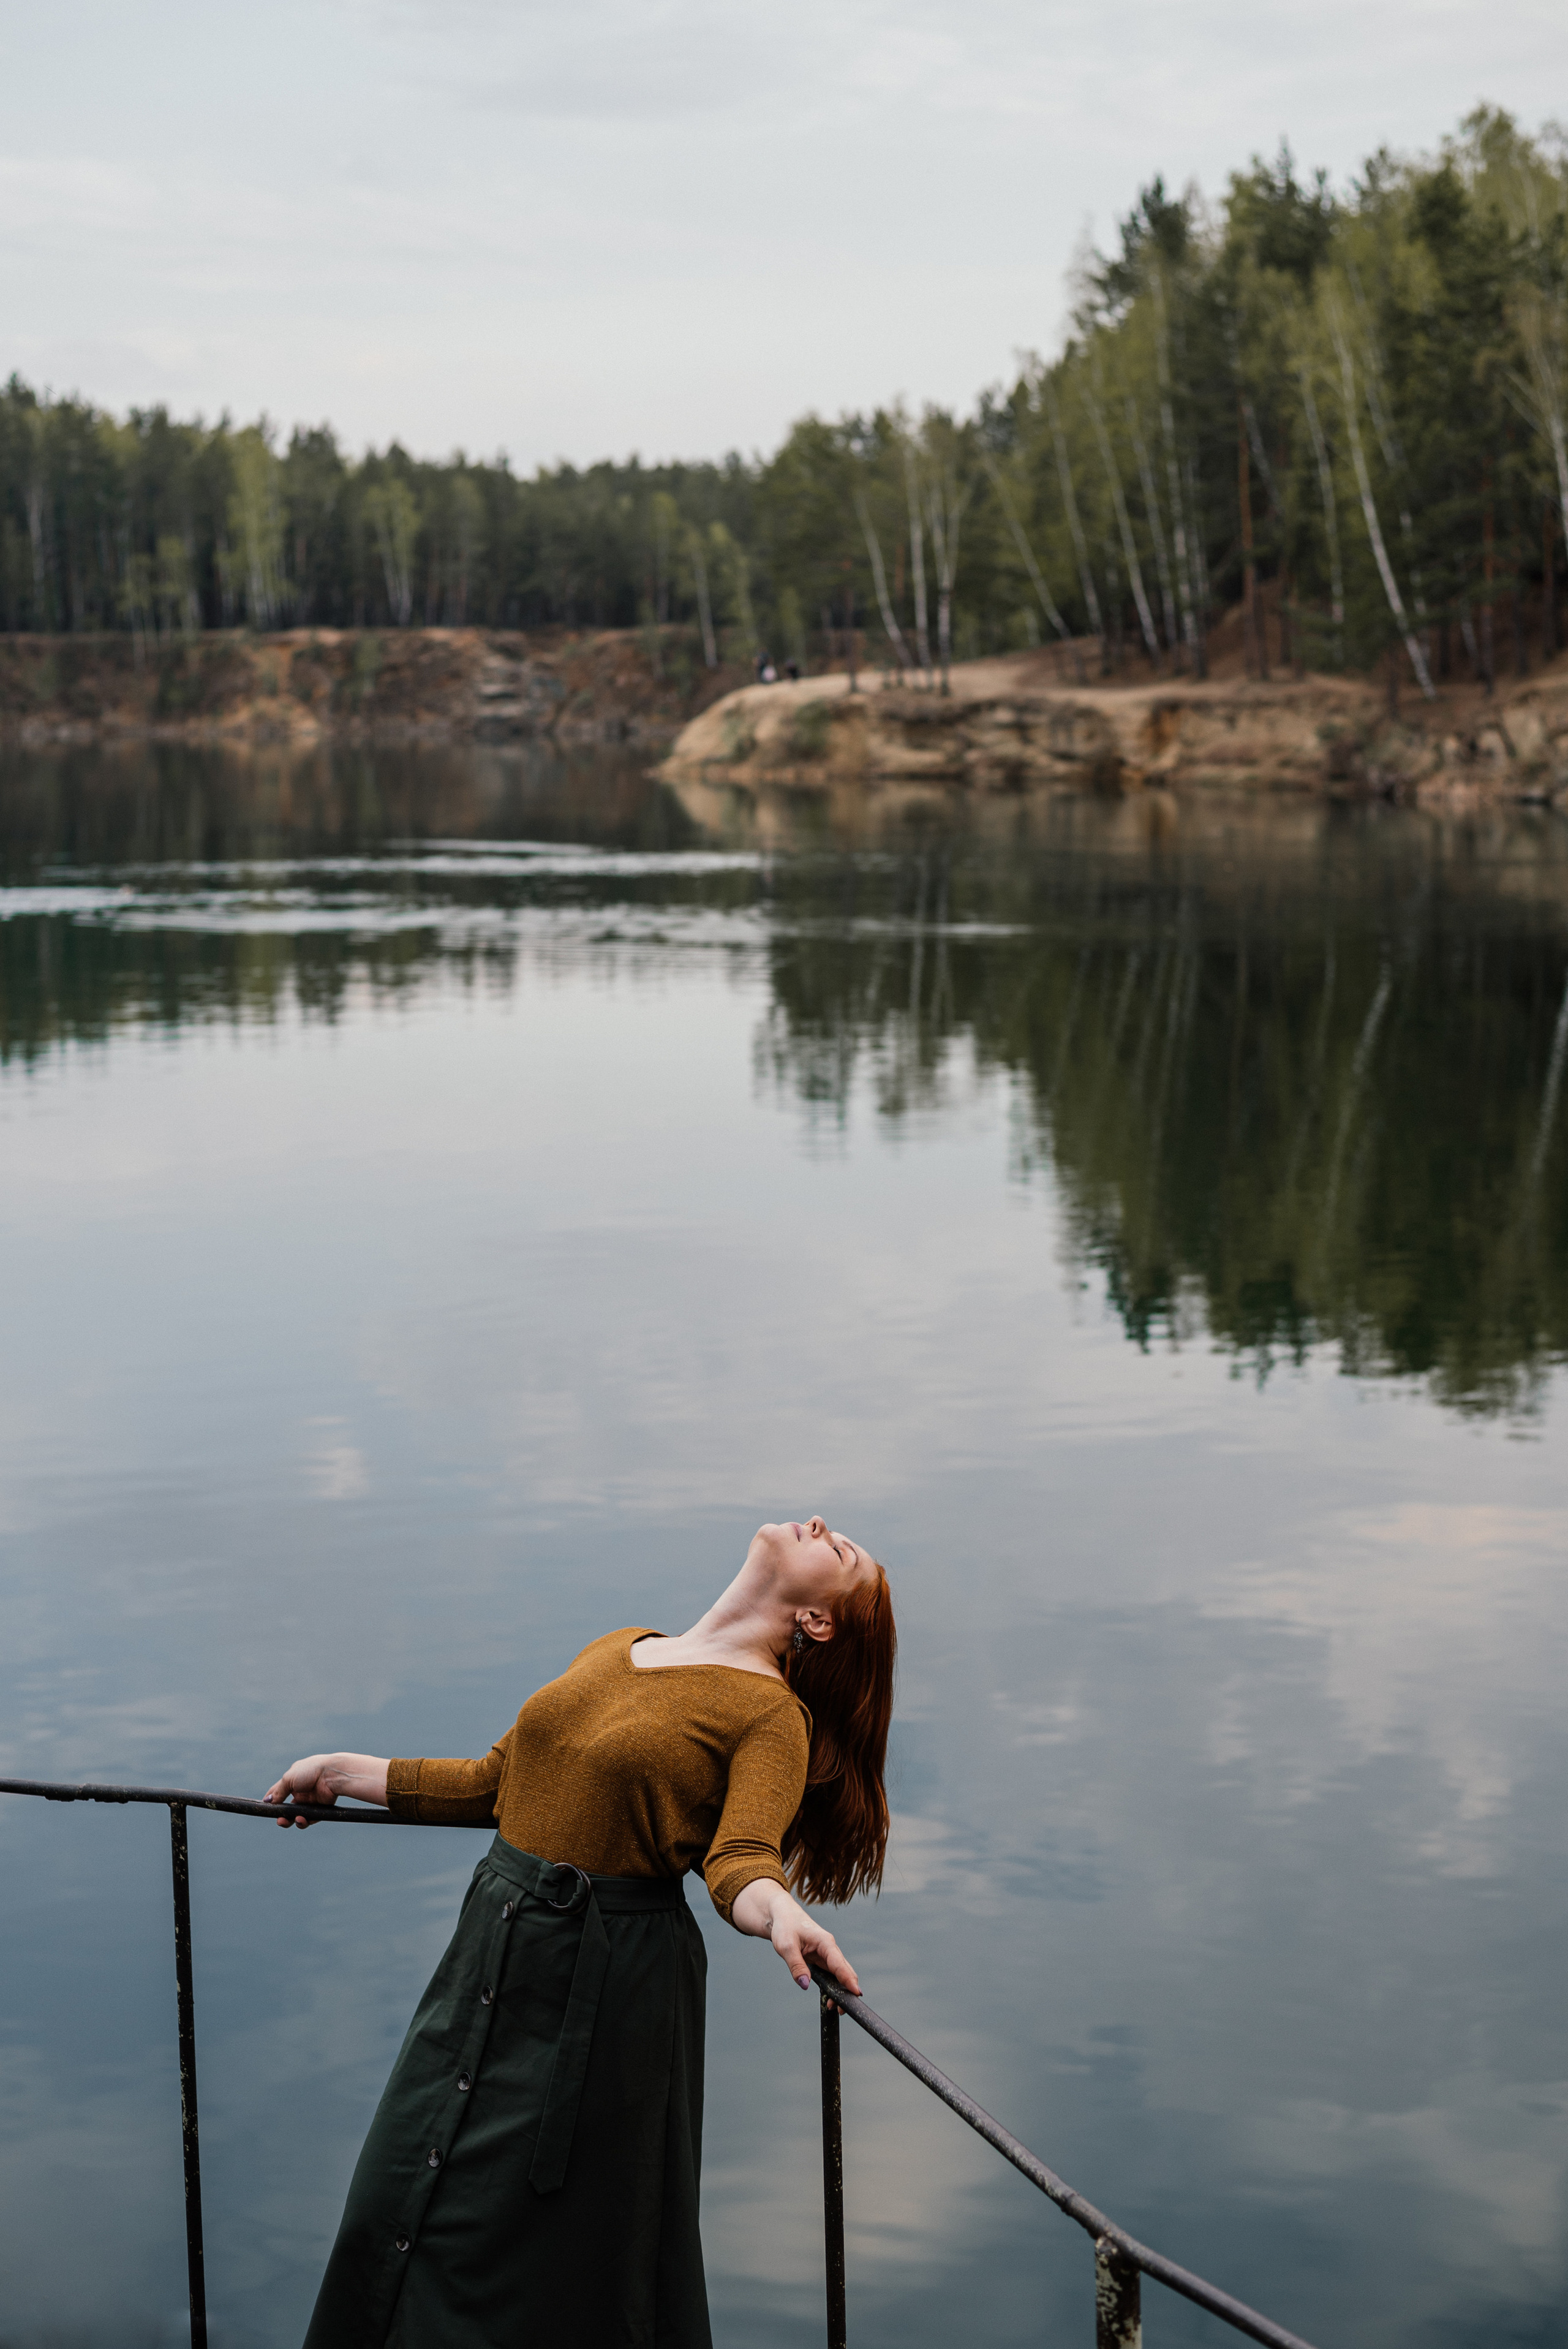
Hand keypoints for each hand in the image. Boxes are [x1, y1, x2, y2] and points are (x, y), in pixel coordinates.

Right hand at [263, 1755, 338, 1826]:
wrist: (333, 1774)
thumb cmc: (311, 1771)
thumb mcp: (289, 1779)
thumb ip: (278, 1791)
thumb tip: (267, 1801)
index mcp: (293, 1780)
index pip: (278, 1792)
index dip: (271, 1800)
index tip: (263, 1808)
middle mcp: (301, 1791)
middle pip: (288, 1808)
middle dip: (282, 1816)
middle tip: (279, 1820)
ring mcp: (311, 1800)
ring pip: (298, 1815)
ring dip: (291, 1821)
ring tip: (288, 1821)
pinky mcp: (320, 1808)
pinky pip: (310, 1818)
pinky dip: (304, 1821)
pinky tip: (301, 1819)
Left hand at [729, 1880, 860, 1997]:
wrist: (782, 1916)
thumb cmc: (785, 1926)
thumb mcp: (786, 1946)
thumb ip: (796, 1966)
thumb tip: (805, 1985)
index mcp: (825, 1942)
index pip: (839, 1963)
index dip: (848, 1979)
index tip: (857, 1994)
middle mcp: (829, 1949)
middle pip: (844, 1971)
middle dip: (846, 1990)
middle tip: (841, 2009)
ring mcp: (827, 1955)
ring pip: (839, 1975)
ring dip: (839, 1991)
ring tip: (834, 2008)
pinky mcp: (821, 1960)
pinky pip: (831, 1975)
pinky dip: (832, 1987)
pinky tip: (830, 1999)